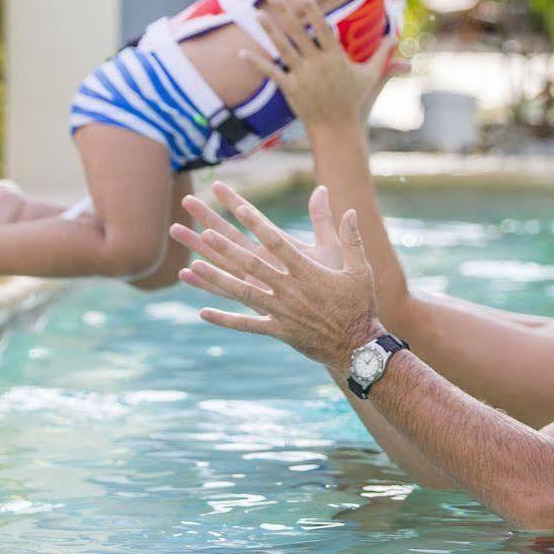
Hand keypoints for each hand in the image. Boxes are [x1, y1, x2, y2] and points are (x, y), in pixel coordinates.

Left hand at [172, 182, 380, 369]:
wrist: (357, 347)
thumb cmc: (359, 305)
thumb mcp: (359, 268)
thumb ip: (352, 238)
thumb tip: (350, 209)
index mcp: (307, 271)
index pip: (276, 241)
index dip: (256, 222)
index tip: (238, 206)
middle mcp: (289, 289)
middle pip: (251, 264)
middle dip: (227, 247)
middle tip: (204, 231)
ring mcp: (281, 311)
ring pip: (243, 292)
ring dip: (217, 278)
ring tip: (194, 265)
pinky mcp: (278, 330)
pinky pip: (246, 325)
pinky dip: (224, 319)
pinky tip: (202, 312)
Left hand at [246, 0, 402, 123]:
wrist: (337, 127)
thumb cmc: (355, 100)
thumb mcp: (371, 75)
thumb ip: (382, 54)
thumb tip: (395, 37)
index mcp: (335, 57)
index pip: (323, 29)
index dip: (313, 11)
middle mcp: (317, 64)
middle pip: (299, 33)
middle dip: (284, 12)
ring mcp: (303, 76)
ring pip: (283, 49)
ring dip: (269, 31)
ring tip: (257, 14)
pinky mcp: (290, 89)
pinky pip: (272, 72)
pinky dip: (257, 63)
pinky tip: (243, 52)